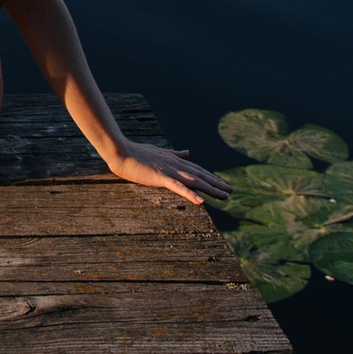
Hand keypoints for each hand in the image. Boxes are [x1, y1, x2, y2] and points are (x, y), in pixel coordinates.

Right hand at [107, 141, 229, 205]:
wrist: (121, 151)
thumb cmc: (136, 152)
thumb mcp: (159, 151)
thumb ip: (174, 153)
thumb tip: (187, 152)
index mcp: (175, 160)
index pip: (197, 169)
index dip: (211, 176)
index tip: (223, 183)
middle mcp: (176, 165)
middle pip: (200, 175)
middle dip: (216, 183)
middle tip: (231, 191)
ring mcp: (170, 171)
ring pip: (195, 181)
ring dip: (211, 189)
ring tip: (225, 196)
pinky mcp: (161, 178)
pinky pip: (179, 187)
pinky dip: (191, 194)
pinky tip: (201, 202)